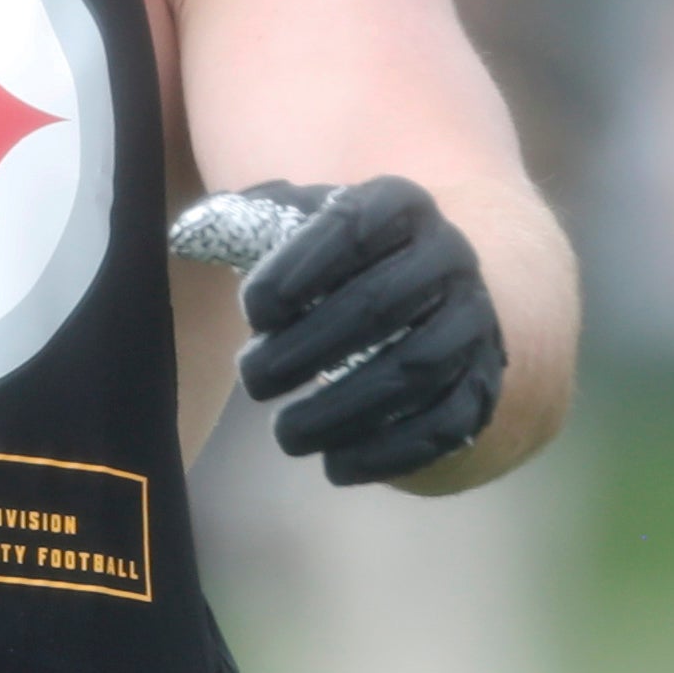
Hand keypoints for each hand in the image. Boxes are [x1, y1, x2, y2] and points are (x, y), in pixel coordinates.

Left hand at [233, 176, 505, 485]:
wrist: (449, 299)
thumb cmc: (352, 264)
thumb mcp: (312, 227)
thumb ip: (255, 223)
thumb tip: (187, 234)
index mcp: (403, 206)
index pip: (352, 224)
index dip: (299, 267)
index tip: (252, 309)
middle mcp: (451, 255)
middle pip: (378, 304)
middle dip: (306, 347)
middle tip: (252, 379)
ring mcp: (476, 321)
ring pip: (414, 367)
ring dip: (343, 408)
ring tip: (286, 434)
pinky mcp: (486, 383)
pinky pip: (445, 423)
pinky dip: (389, 451)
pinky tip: (336, 466)